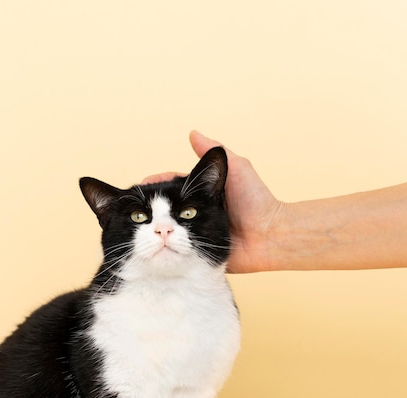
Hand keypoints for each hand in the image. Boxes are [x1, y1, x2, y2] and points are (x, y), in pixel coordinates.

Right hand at [143, 130, 284, 272]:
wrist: (271, 236)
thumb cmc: (257, 201)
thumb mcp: (237, 169)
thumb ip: (216, 152)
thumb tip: (193, 133)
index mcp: (203, 194)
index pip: (173, 187)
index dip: (156, 186)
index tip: (141, 187)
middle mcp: (196, 214)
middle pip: (167, 208)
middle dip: (150, 207)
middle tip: (134, 207)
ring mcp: (197, 235)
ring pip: (170, 230)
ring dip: (155, 228)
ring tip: (138, 227)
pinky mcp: (199, 255)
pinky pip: (179, 252)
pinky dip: (165, 250)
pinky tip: (150, 248)